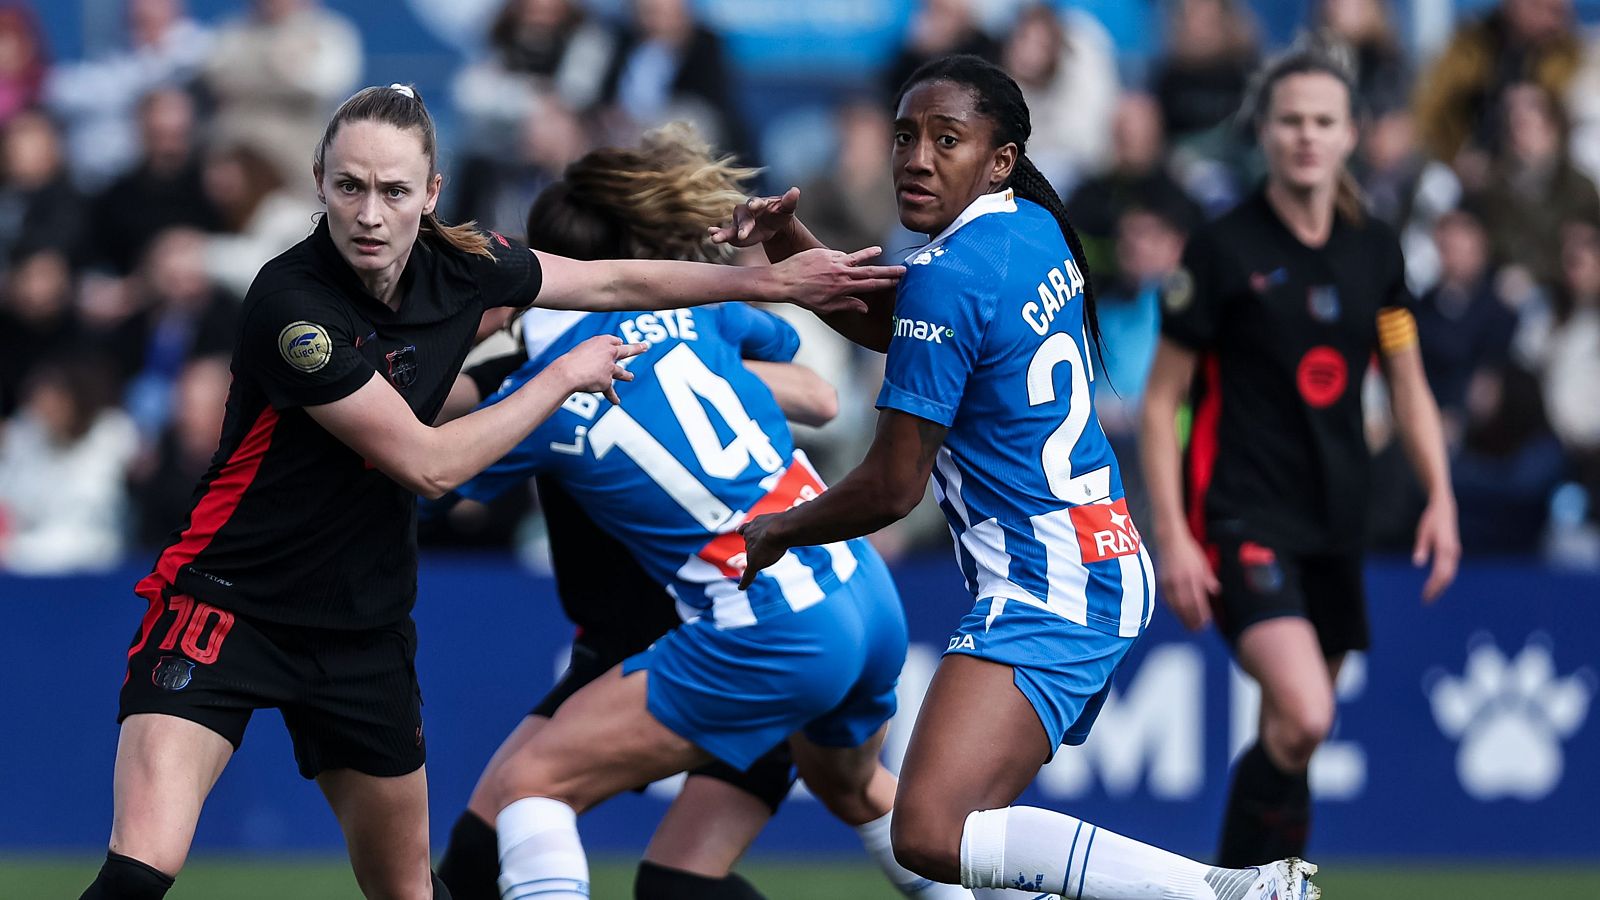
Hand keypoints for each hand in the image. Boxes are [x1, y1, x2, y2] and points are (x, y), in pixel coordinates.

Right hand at [552, 336, 647, 404]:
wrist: (569, 372)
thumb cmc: (571, 360)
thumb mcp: (582, 349)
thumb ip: (593, 352)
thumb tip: (598, 360)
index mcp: (602, 341)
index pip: (614, 341)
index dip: (616, 343)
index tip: (619, 343)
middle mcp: (609, 353)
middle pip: (626, 350)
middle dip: (637, 348)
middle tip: (645, 347)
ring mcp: (610, 368)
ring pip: (621, 372)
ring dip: (627, 375)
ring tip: (631, 377)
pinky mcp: (607, 382)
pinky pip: (610, 392)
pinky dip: (613, 397)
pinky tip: (617, 401)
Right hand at [710, 187, 800, 247]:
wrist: (774, 223)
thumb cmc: (780, 213)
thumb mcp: (787, 208)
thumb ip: (789, 201)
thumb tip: (795, 191)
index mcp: (759, 203)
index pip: (756, 202)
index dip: (755, 203)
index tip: (755, 206)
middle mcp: (746, 211)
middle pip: (743, 218)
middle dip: (743, 226)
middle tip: (743, 235)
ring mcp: (740, 223)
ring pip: (731, 228)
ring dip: (723, 233)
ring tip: (714, 238)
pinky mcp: (736, 234)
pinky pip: (727, 234)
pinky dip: (719, 234)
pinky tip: (711, 236)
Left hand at [736, 513, 789, 589]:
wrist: (780, 529)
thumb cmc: (785, 523)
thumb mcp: (786, 518)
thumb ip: (786, 520)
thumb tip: (796, 518)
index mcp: (754, 524)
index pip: (745, 529)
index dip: (745, 531)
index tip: (739, 531)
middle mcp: (749, 535)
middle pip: (751, 543)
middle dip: (757, 544)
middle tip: (768, 542)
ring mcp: (751, 550)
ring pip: (752, 556)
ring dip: (758, 557)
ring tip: (767, 552)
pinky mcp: (754, 563)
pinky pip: (747, 575)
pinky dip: (744, 582)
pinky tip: (741, 587)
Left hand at [769, 246, 903, 315]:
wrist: (782, 280)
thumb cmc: (803, 297)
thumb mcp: (825, 307)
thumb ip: (846, 305)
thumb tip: (864, 307)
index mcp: (843, 287)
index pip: (871, 285)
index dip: (887, 283)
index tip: (900, 281)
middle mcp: (841, 272)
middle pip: (870, 271)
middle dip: (888, 271)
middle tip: (904, 269)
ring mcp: (833, 260)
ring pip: (856, 257)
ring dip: (869, 254)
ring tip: (879, 251)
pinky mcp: (824, 252)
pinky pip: (837, 255)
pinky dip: (841, 259)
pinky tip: (835, 265)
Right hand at [1156, 531, 1218, 630]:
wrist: (1170, 540)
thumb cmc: (1189, 551)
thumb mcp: (1202, 563)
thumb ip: (1208, 578)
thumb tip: (1215, 591)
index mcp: (1193, 576)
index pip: (1198, 601)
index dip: (1202, 614)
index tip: (1206, 623)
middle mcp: (1181, 581)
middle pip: (1186, 607)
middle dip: (1192, 620)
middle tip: (1197, 629)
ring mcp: (1170, 582)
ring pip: (1176, 606)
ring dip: (1182, 618)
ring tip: (1188, 626)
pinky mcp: (1162, 582)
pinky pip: (1167, 600)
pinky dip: (1173, 609)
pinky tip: (1178, 614)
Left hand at [1413, 496, 1459, 602]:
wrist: (1445, 509)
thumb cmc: (1431, 520)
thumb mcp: (1422, 533)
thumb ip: (1421, 548)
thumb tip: (1417, 564)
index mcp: (1445, 549)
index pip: (1440, 573)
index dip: (1433, 586)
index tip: (1425, 595)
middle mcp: (1453, 553)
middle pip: (1447, 577)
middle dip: (1437, 590)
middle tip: (1426, 600)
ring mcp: (1455, 553)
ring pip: (1450, 574)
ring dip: (1440, 586)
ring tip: (1429, 595)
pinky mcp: (1453, 552)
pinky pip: (1450, 569)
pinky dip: (1443, 579)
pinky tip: (1435, 584)